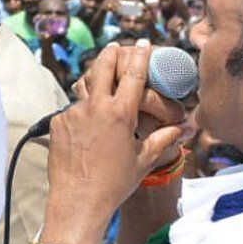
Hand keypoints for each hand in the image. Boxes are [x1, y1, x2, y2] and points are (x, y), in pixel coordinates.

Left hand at [47, 42, 188, 243]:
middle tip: (117, 46)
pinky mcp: (57, 122)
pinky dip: (81, 115)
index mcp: (120, 114)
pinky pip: (72, 112)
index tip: (143, 43)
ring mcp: (72, 113)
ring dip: (94, 88)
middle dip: (111, 54)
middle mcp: (94, 107)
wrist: (78, 200)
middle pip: (102, 68)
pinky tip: (87, 130)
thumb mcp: (144, 160)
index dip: (139, 56)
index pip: (133, 75)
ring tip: (102, 88)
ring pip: (85, 92)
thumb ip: (163, 139)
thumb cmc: (115, 183)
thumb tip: (186, 127)